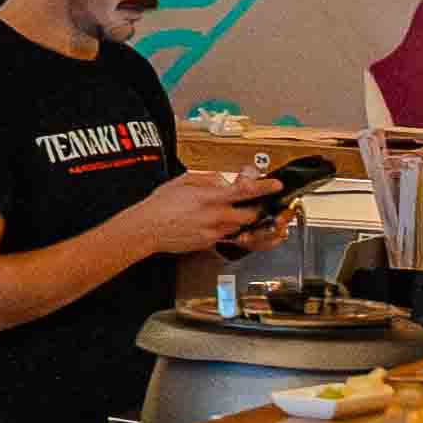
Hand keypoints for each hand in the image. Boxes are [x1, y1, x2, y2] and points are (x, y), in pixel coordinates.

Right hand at [142, 162, 282, 255]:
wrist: (147, 228)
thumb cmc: (161, 204)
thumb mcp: (184, 180)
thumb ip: (209, 179)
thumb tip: (224, 181)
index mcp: (209, 197)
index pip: (245, 191)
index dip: (264, 188)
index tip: (276, 185)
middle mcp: (214, 216)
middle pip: (250, 215)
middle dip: (256, 209)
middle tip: (255, 203)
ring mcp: (212, 232)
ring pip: (239, 227)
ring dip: (241, 219)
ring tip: (229, 212)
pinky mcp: (208, 243)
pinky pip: (226, 236)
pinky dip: (227, 229)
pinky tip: (214, 223)